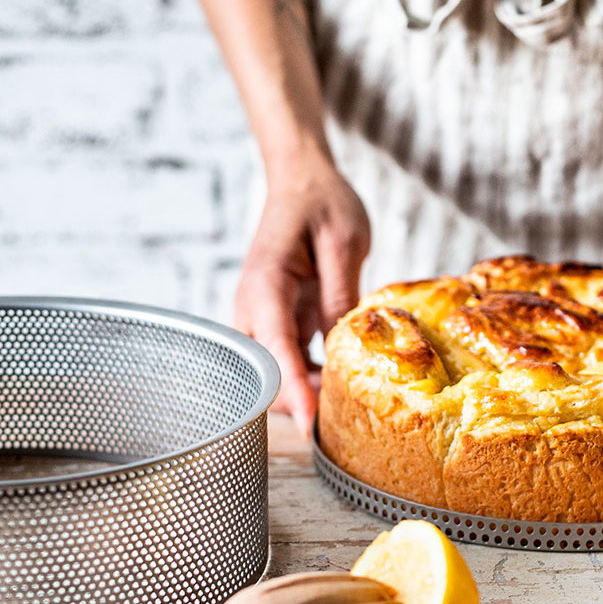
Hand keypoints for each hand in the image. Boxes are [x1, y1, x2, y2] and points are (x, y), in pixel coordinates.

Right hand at [234, 147, 369, 436]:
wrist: (302, 180)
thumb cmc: (323, 201)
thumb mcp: (344, 241)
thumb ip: (341, 292)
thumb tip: (344, 343)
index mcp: (267, 283)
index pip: (275, 347)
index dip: (293, 389)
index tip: (310, 423)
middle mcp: (254, 305)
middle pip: (266, 370)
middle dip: (298, 399)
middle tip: (345, 415)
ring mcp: (263, 314)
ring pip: (274, 370)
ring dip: (305, 390)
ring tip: (347, 401)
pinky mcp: (278, 318)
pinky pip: (287, 358)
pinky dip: (309, 374)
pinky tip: (340, 379)